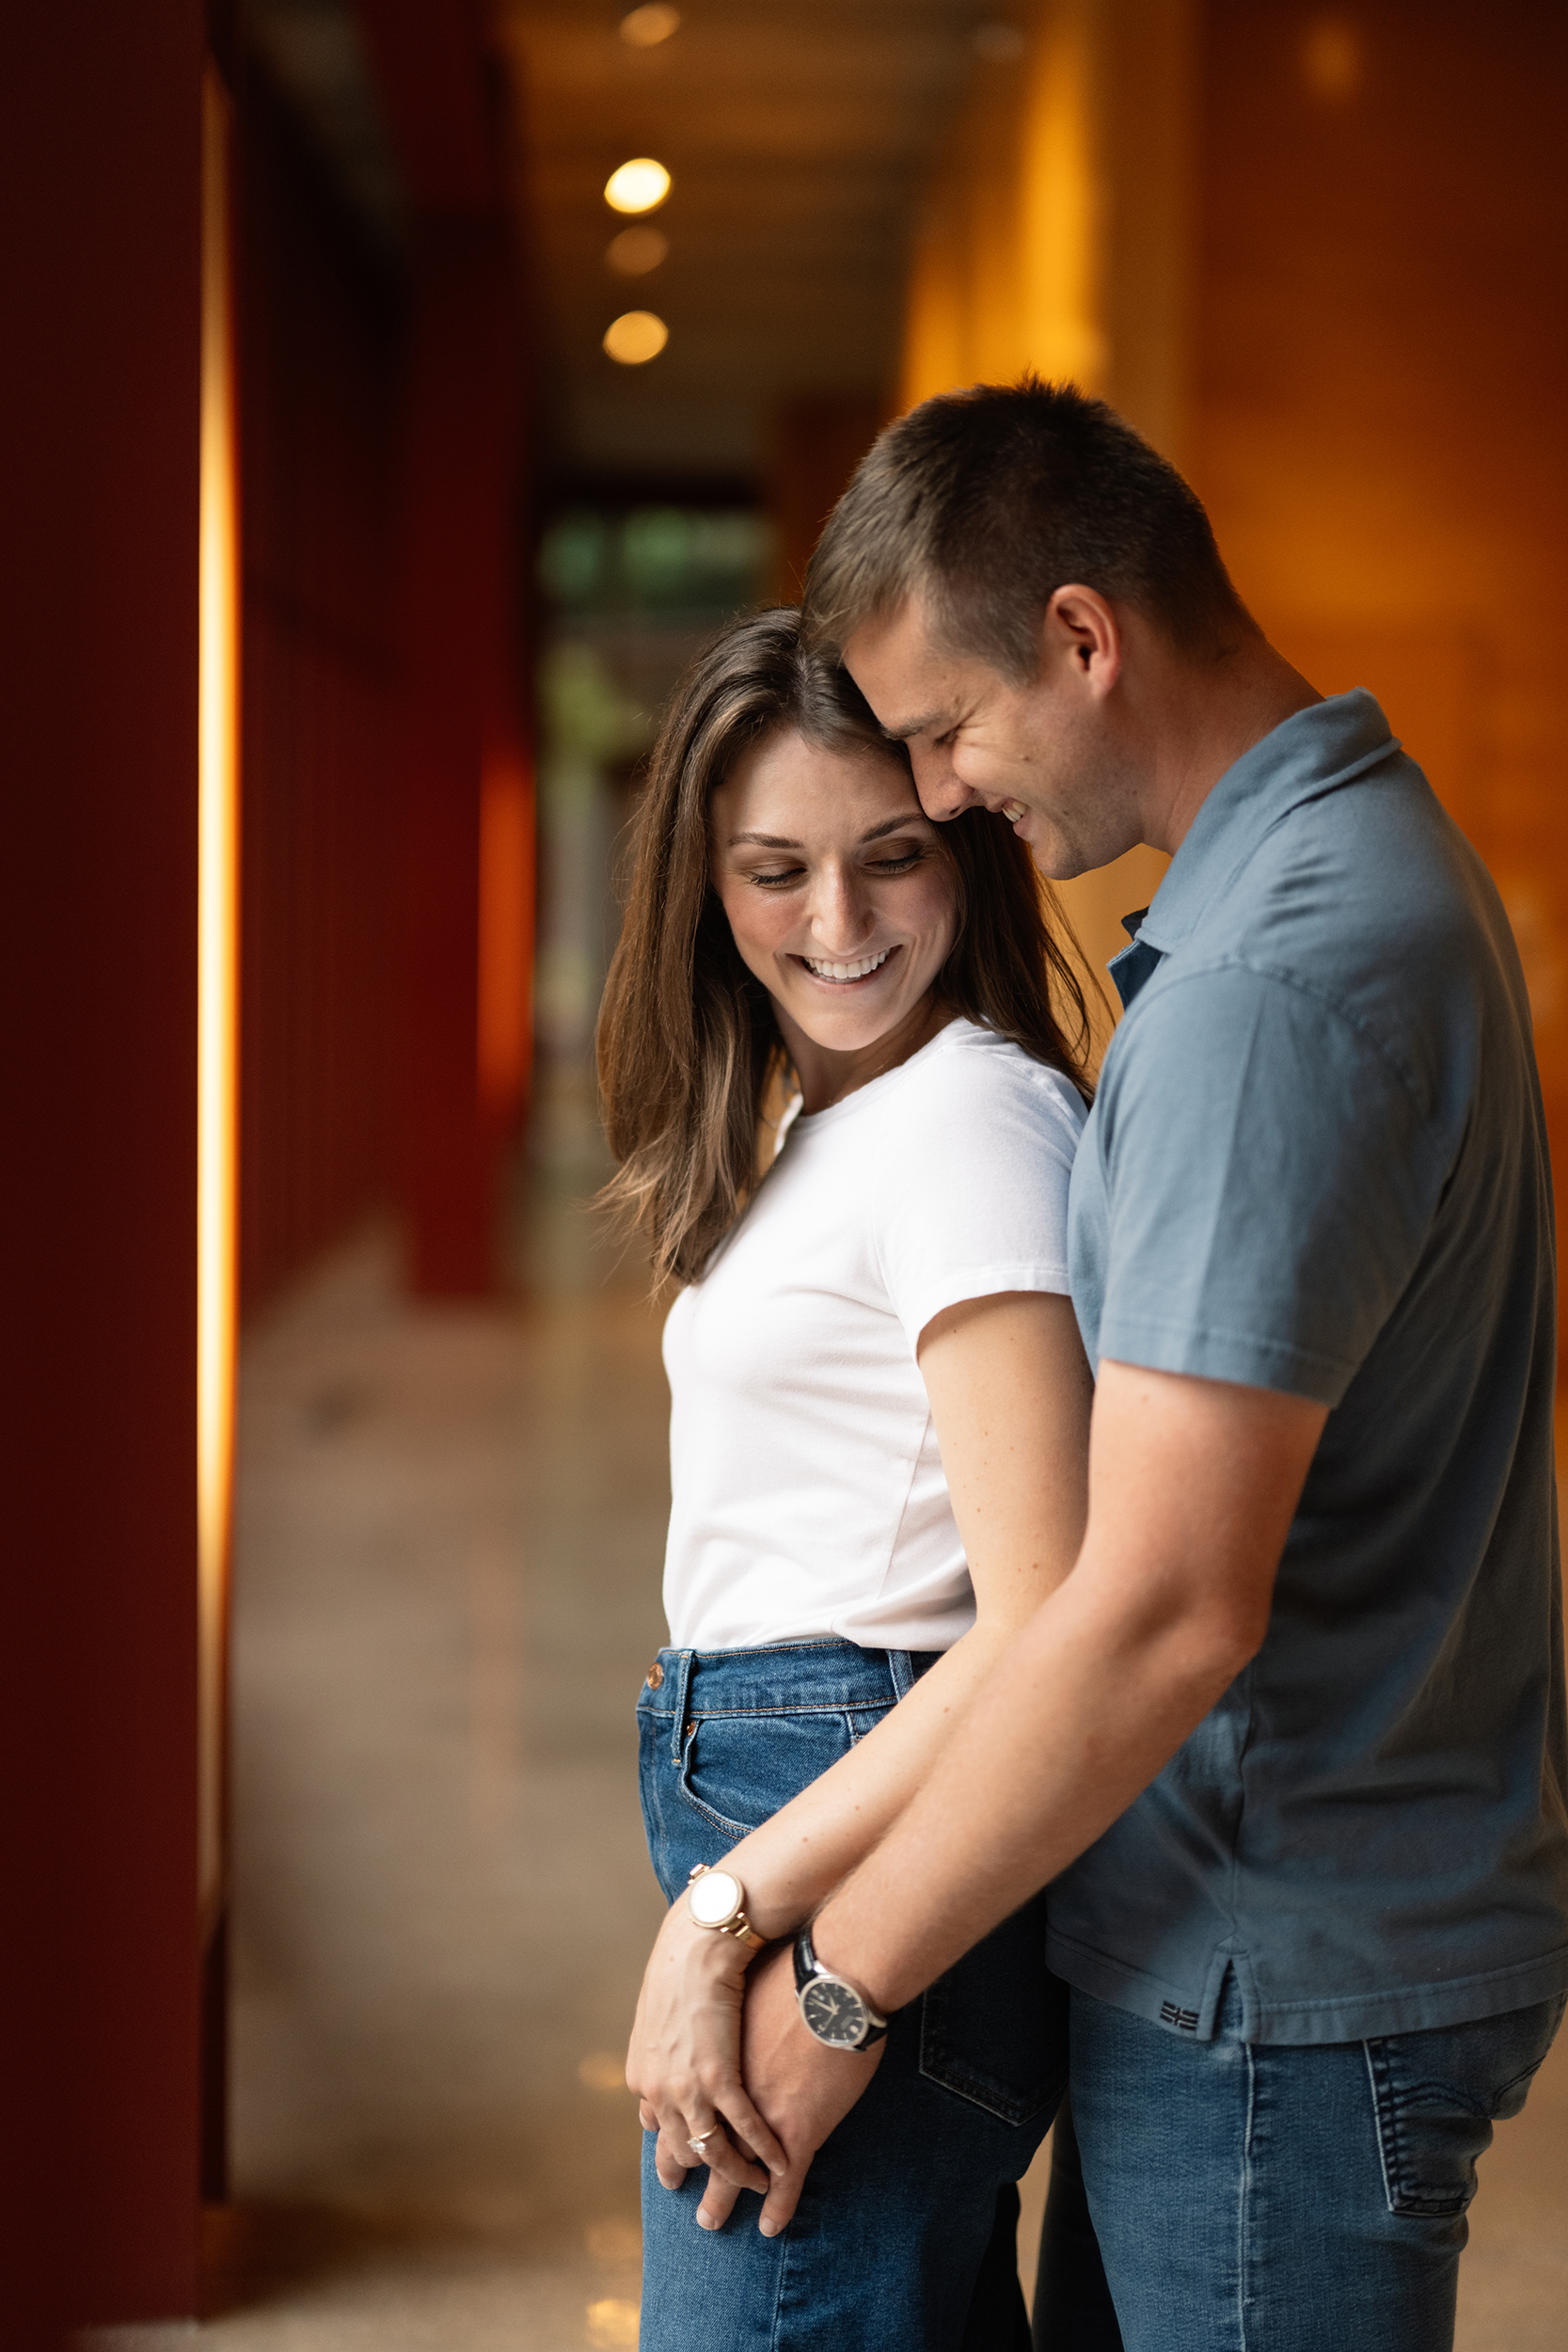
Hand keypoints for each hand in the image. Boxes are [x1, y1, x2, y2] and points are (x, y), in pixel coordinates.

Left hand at [625, 1896, 785, 2205]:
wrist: (702, 1939)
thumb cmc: (688, 1960)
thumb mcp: (663, 2004)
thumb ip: (666, 2036)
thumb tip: (672, 2042)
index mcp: (643, 2071)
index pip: (660, 2123)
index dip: (679, 2144)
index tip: (691, 2158)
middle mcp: (659, 2088)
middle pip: (683, 2148)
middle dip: (700, 2178)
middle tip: (711, 2210)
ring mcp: (688, 2087)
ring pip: (714, 2150)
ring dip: (738, 2176)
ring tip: (757, 2190)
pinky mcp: (721, 2078)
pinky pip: (745, 2131)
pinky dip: (764, 2154)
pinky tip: (780, 2167)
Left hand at [694, 1941, 883, 2235]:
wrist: (823, 1973)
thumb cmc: (780, 1967)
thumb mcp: (728, 1982)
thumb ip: (715, 2003)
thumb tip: (716, 1995)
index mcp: (690, 2055)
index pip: (667, 2100)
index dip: (667, 2119)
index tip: (666, 2131)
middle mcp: (705, 2088)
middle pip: (684, 2139)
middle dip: (679, 2166)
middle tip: (674, 2187)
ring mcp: (744, 2111)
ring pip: (722, 2164)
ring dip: (721, 2195)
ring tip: (712, 2219)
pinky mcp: (786, 2125)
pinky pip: (776, 2174)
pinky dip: (775, 2201)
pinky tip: (770, 2221)